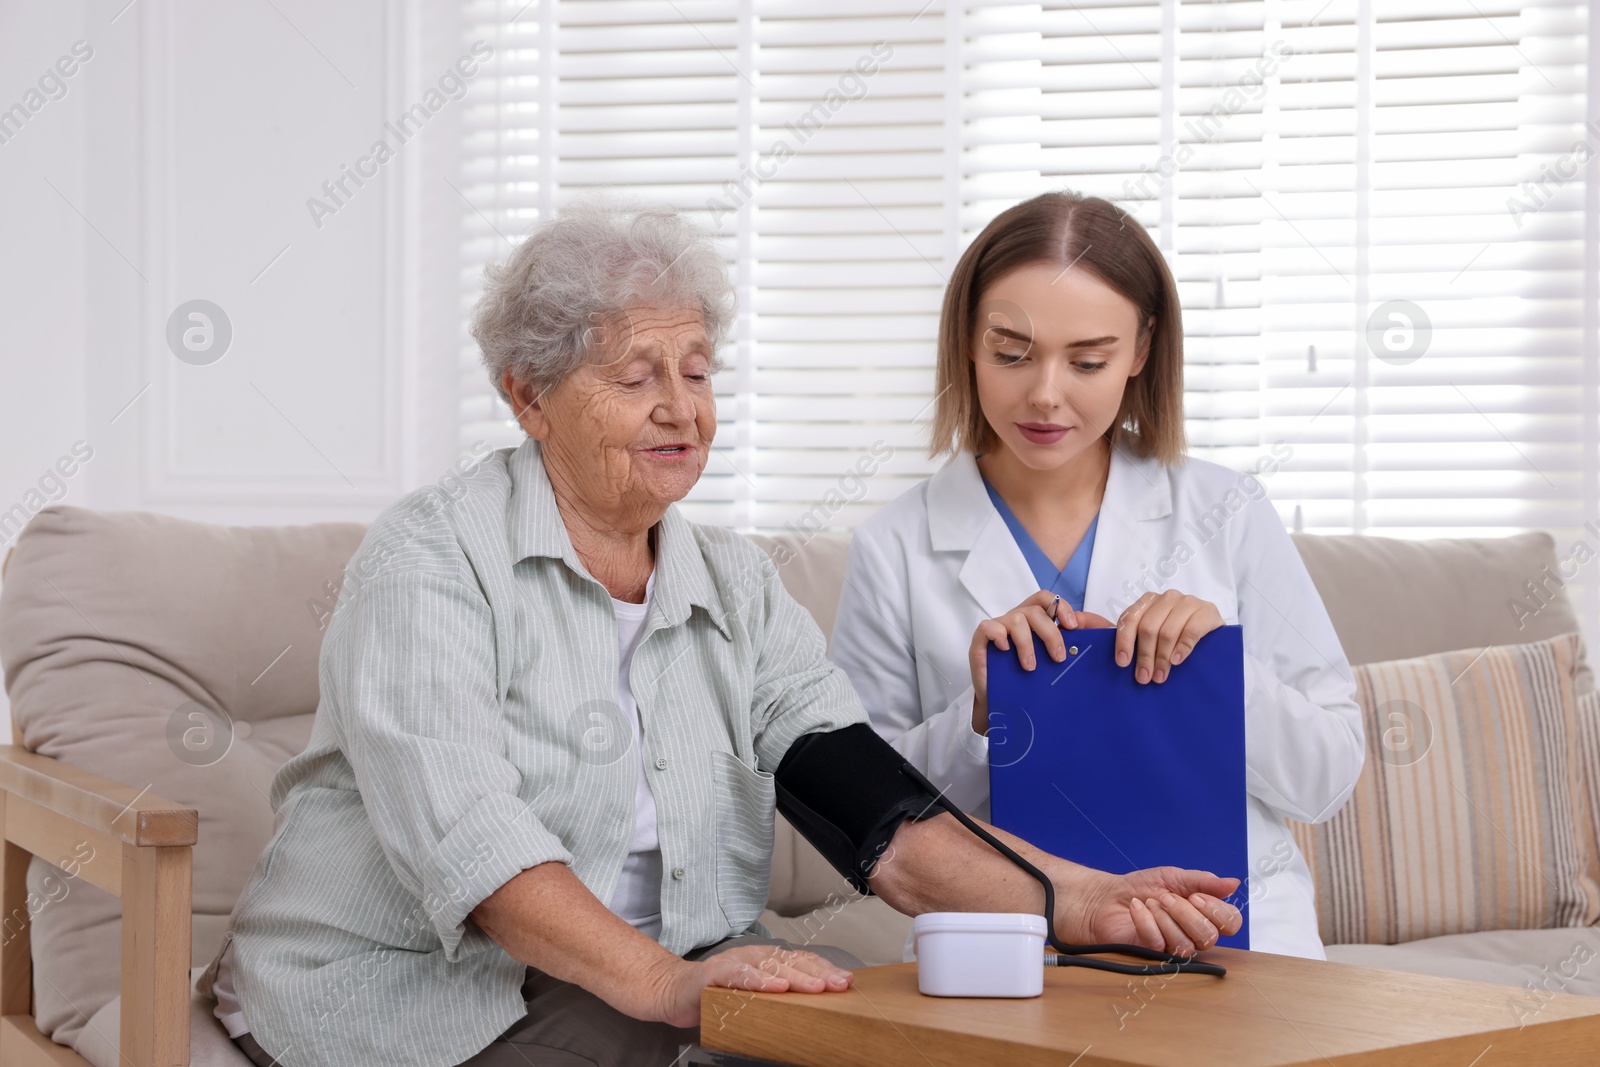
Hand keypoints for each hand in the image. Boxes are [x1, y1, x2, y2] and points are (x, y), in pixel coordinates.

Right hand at [649, 945, 852, 1027]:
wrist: (673, 992)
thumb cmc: (716, 995)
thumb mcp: (753, 994)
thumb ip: (777, 994)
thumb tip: (814, 1004)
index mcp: (765, 960)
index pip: (800, 960)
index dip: (824, 968)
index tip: (846, 980)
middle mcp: (753, 956)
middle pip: (791, 962)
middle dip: (819, 973)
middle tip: (839, 984)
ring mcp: (734, 962)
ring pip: (769, 967)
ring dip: (795, 977)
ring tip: (816, 987)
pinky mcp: (714, 974)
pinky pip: (739, 976)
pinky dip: (758, 981)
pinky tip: (775, 988)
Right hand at [969, 591, 1114, 732]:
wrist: (1003, 705)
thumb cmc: (1029, 682)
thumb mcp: (1054, 662)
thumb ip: (1071, 645)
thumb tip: (1088, 628)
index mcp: (1034, 620)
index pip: (1047, 599)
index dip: (1061, 607)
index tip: (1073, 627)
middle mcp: (1016, 620)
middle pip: (1036, 610)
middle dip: (1051, 633)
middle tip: (1058, 658)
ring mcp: (998, 629)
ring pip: (1017, 619)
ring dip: (1027, 643)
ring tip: (1031, 667)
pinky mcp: (980, 641)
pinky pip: (989, 627)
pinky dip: (999, 635)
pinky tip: (1006, 650)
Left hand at [1070, 866, 1241, 955]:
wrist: (1107, 897)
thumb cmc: (1141, 887)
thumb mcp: (1173, 877)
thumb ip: (1202, 881)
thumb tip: (1233, 883)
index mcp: (1204, 915)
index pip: (1231, 923)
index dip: (1218, 911)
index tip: (1196, 896)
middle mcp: (1192, 935)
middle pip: (1209, 936)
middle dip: (1186, 912)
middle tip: (1166, 898)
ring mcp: (1172, 948)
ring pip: (1185, 944)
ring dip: (1164, 917)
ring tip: (1149, 903)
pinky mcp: (1151, 956)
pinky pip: (1158, 944)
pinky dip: (1145, 921)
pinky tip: (1136, 908)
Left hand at [1114, 590, 1223, 684]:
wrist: (1213, 628)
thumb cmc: (1179, 632)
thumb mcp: (1156, 631)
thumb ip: (1137, 638)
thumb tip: (1120, 659)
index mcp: (1149, 600)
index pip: (1129, 618)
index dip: (1124, 641)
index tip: (1123, 663)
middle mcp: (1167, 598)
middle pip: (1148, 628)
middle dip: (1144, 656)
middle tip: (1144, 677)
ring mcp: (1188, 602)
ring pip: (1167, 632)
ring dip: (1162, 658)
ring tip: (1160, 676)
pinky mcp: (1207, 611)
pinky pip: (1190, 632)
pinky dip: (1182, 649)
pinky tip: (1176, 661)